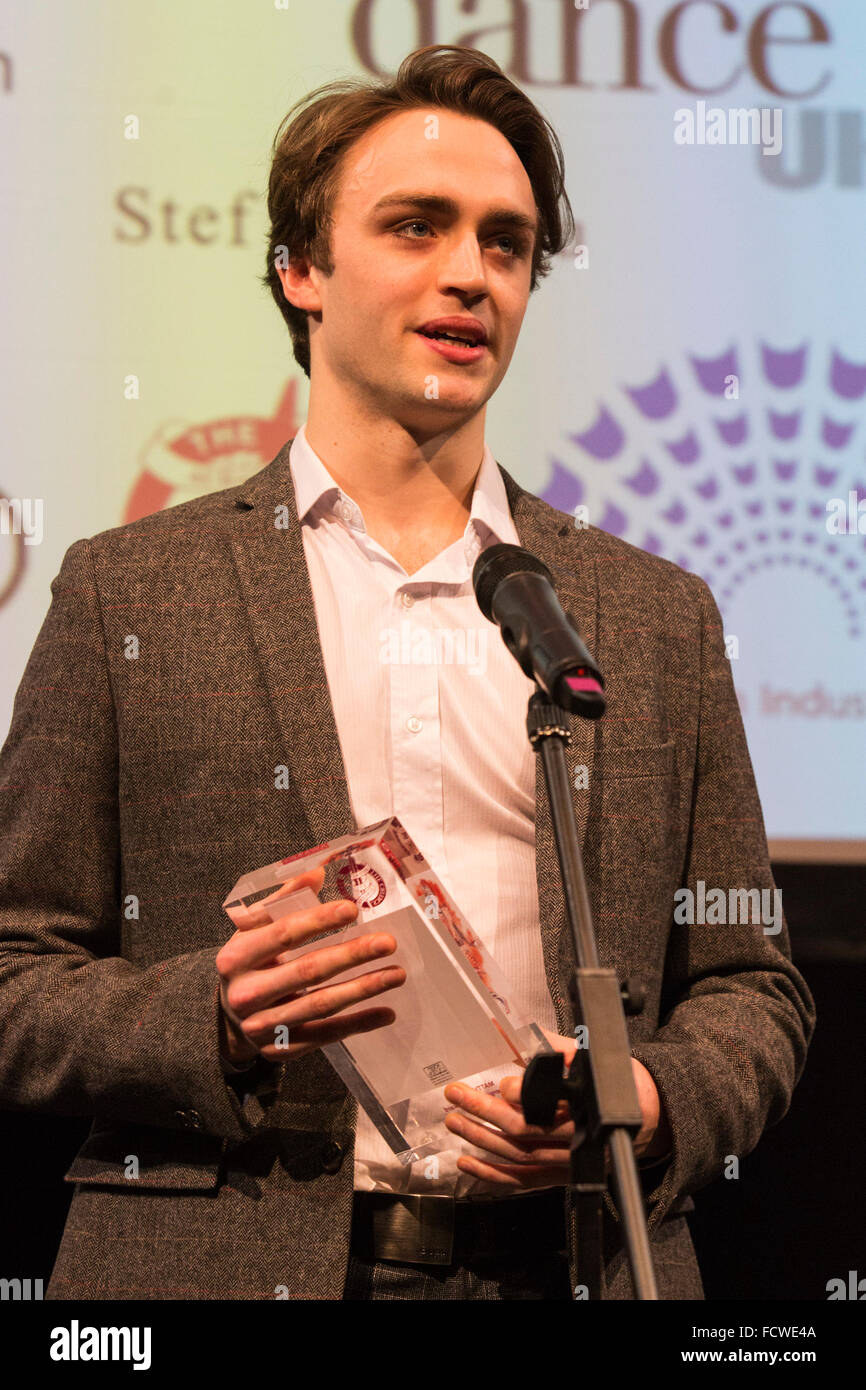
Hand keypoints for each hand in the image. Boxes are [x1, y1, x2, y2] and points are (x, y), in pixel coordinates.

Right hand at [216, 866, 405, 1064]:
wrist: (226, 1020)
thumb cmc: (248, 964)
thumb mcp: (251, 932)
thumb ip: (281, 901)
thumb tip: (317, 870)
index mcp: (236, 957)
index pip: (283, 934)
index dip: (319, 921)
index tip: (352, 909)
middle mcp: (246, 993)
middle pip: (307, 971)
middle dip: (351, 955)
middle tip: (388, 942)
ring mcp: (263, 1025)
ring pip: (320, 1005)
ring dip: (363, 988)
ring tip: (397, 974)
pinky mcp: (282, 1049)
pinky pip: (326, 1035)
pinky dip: (358, 1024)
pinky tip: (386, 1012)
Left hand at [442, 1030, 670, 1188]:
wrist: (650, 1119)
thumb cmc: (619, 1082)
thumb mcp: (595, 1057)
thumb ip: (559, 1048)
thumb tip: (521, 1034)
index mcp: (587, 1103)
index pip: (550, 1102)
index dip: (524, 1093)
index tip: (502, 1082)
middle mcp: (576, 1137)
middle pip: (525, 1130)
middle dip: (486, 1112)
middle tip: (456, 1094)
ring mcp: (567, 1161)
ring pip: (518, 1157)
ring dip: (481, 1141)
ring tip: (453, 1122)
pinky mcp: (561, 1177)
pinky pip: (522, 1181)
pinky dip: (492, 1176)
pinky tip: (466, 1163)